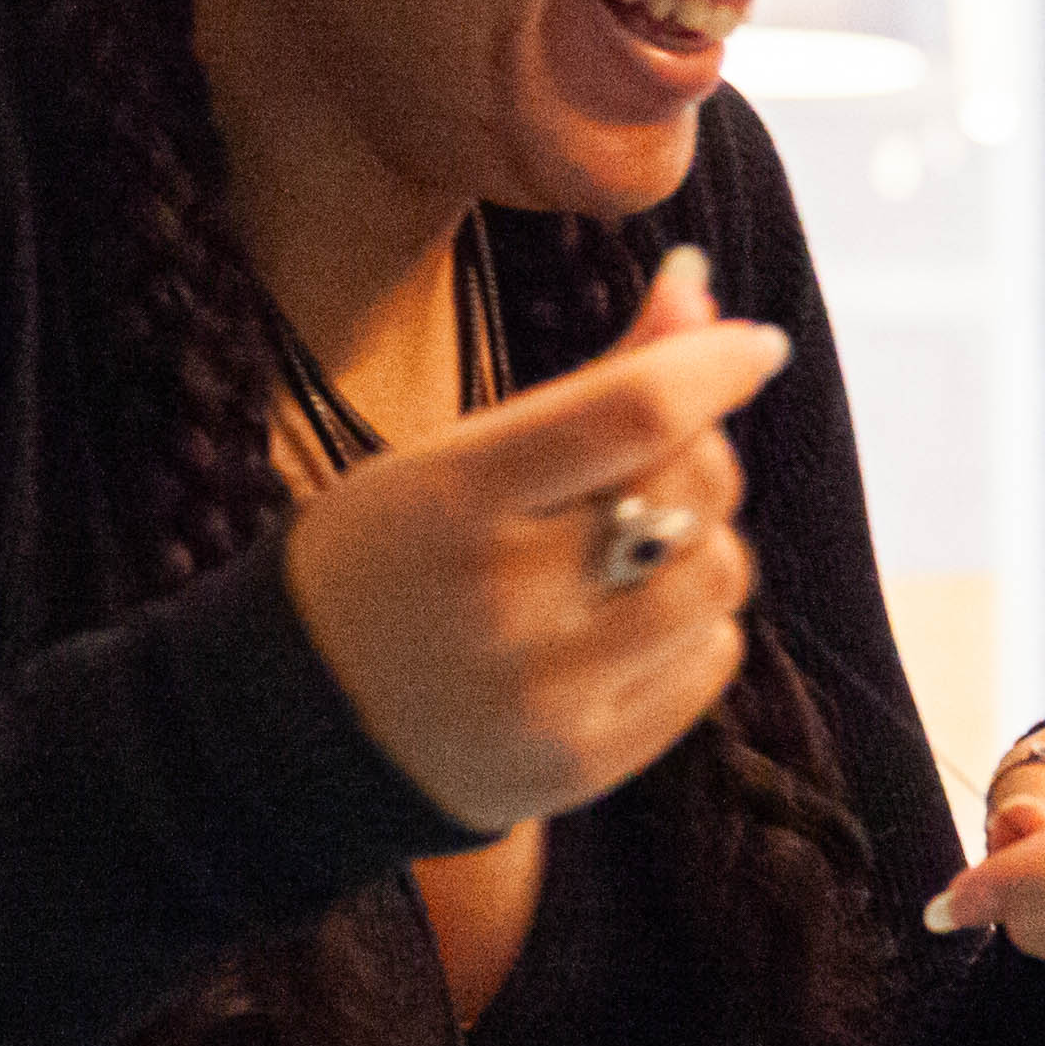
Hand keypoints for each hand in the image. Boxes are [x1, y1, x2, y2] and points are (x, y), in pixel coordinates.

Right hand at [283, 250, 785, 834]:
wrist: (291, 728)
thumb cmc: (386, 562)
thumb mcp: (453, 456)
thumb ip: (592, 380)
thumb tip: (702, 283)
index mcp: (452, 497)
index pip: (631, 411)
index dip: (714, 363)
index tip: (753, 344)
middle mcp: (502, 600)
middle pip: (694, 490)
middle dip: (700, 454)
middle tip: (656, 459)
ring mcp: (546, 694)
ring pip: (718, 577)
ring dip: (700, 545)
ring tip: (634, 549)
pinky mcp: (583, 763)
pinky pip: (710, 661)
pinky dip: (691, 626)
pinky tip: (624, 623)